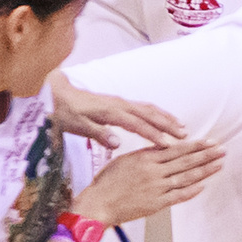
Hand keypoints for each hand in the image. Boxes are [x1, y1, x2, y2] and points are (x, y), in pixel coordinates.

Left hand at [53, 78, 188, 149]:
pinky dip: (158, 113)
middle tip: (185, 137)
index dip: (154, 135)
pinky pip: (143, 107)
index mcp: (111, 112)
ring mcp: (120, 102)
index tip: (168, 146)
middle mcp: (119, 105)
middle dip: (168, 125)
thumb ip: (98, 134)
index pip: (138, 125)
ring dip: (166, 118)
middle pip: (149, 114)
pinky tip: (164, 120)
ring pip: (149, 109)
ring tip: (182, 128)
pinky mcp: (119, 103)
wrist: (56, 94)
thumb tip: (117, 143)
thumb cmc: (65, 113)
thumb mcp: (77, 126)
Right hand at [73, 139, 224, 226]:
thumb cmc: (107, 182)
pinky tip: (203, 185)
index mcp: (146, 158)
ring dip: (205, 171)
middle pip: (186, 161)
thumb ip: (145, 154)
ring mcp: (157, 188)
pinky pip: (178, 196)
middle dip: (206, 155)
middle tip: (222, 150)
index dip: (196, 146)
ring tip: (219, 164)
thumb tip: (162, 148)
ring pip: (186, 177)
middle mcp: (154, 171)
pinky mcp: (157, 204)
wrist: (98, 204)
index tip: (210, 141)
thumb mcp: (125, 160)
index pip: (177, 149)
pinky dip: (192, 190)